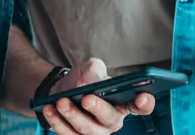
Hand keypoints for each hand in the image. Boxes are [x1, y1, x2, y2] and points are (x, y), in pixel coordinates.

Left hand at [39, 58, 155, 134]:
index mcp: (123, 103)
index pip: (140, 107)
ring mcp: (95, 133)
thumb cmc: (84, 80)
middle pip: (109, 119)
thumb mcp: (91, 67)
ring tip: (61, 102)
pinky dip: (57, 122)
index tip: (142, 96)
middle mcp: (112, 122)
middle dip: (98, 108)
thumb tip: (86, 84)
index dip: (145, 103)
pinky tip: (49, 109)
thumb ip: (93, 70)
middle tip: (87, 98)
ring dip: (72, 116)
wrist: (64, 91)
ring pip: (87, 130)